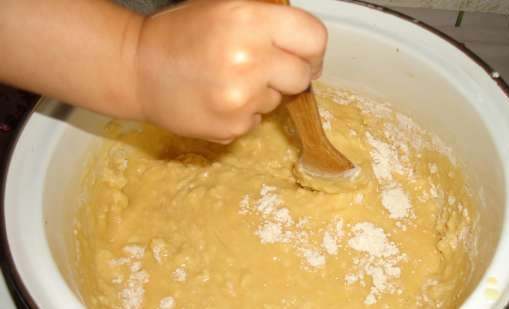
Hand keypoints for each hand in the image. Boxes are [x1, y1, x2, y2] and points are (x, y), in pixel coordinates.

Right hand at [134, 0, 326, 142]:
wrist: (137, 70)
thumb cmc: (180, 34)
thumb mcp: (224, 7)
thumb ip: (267, 20)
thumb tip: (305, 43)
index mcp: (250, 21)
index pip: (314, 38)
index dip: (313, 49)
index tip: (307, 55)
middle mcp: (250, 60)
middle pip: (303, 75)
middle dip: (290, 73)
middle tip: (263, 68)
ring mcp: (241, 99)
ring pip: (278, 100)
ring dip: (262, 92)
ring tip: (227, 81)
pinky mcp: (232, 127)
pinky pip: (256, 120)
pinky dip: (243, 112)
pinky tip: (217, 98)